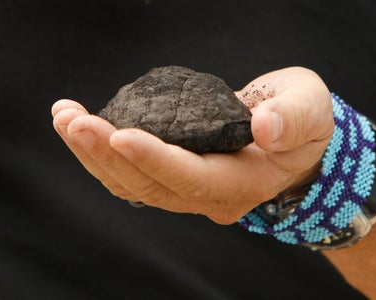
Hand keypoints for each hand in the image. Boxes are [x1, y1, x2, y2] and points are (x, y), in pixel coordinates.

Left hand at [51, 67, 333, 223]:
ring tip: (65, 117)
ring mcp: (189, 189)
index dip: (156, 159)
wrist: (291, 134)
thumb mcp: (310, 110)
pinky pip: (132, 174)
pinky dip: (103, 153)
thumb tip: (265, 126)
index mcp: (245, 182)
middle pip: (151, 187)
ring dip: (95, 154)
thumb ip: (293, 119)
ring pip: (133, 185)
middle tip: (72, 119)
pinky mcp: (174, 175)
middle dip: (108, 154)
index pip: (194, 178)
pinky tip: (81, 128)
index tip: (119, 133)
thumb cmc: (303, 119)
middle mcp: (211, 196)